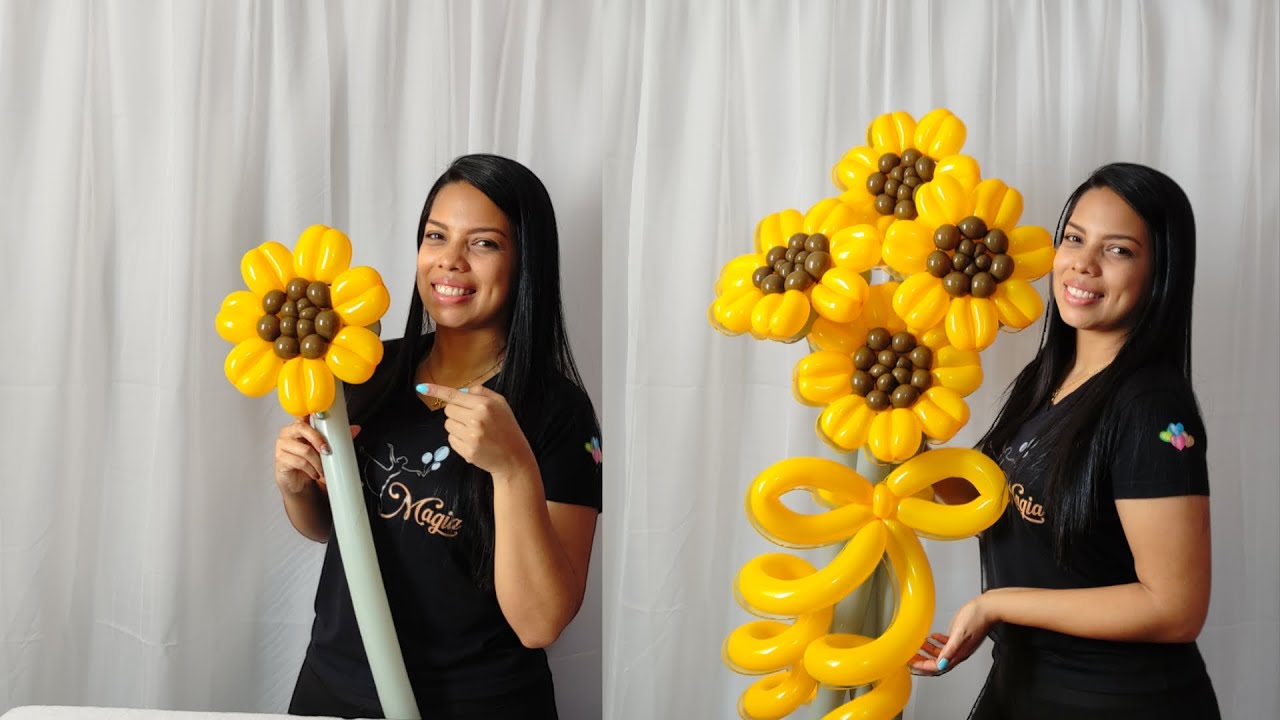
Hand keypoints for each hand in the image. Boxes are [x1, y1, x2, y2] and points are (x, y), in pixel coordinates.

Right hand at [273, 416, 360, 494]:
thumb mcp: (325, 450)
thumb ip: (338, 438)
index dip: (311, 412)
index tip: (320, 413)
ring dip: (317, 462)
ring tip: (322, 469)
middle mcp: (288, 433)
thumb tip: (355, 429)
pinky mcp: (280, 459)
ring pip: (304, 449)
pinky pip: (299, 462)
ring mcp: (282, 445)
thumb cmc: (310, 463)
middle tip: (327, 451)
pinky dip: (311, 469)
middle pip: (302, 428)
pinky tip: (314, 473)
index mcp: (299, 426)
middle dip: (318, 440)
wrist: (300, 484)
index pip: (303, 414)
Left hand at [418, 383, 535, 477]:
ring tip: (474, 433)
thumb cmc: (507, 428)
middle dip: (456, 413)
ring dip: (457, 427)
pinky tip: (473, 443)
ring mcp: (472, 437)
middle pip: (448, 410)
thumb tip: (460, 393)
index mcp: (485, 405)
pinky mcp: (468, 451)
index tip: (421, 387)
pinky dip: (459, 440)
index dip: (436, 391)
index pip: (454, 396)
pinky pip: (451, 440)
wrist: (514, 457)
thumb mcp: (501, 404)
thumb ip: (481, 393)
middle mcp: (477, 419)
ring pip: (448, 425)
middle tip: (471, 420)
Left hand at [907, 593, 996, 674]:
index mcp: (958, 654)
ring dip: (927, 652)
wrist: (987, 608)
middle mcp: (958, 652)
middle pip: (937, 662)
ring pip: (939, 653)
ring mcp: (958, 644)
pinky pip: (945, 644)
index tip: (911, 664)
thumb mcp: (959, 634)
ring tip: (916, 648)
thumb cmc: (976, 619)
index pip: (937, 667)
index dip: (923, 667)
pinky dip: (936, 642)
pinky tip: (931, 637)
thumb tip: (941, 664)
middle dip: (922, 662)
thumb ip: (950, 650)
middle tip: (910, 659)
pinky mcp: (959, 637)